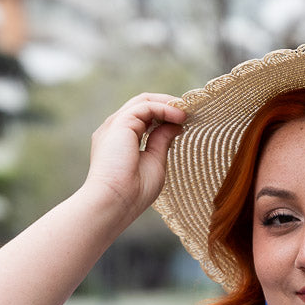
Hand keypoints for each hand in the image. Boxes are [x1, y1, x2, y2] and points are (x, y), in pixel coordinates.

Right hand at [82, 93, 186, 221]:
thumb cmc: (134, 192)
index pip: (143, 119)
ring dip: (167, 104)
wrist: (114, 202)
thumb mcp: (155, 162)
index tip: (185, 121)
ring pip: (143, 102)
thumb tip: (176, 126)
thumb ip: (162, 142)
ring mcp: (115, 125)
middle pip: (142, 106)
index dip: (164, 117)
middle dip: (167, 105)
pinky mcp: (120, 123)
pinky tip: (180, 117)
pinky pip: (145, 107)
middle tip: (189, 112)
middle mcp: (115, 130)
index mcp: (120, 141)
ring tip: (187, 112)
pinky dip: (164, 109)